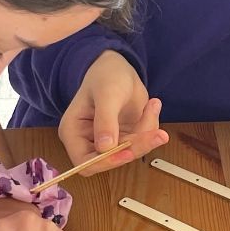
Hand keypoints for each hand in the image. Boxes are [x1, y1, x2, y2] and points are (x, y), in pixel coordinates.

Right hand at [59, 50, 168, 171]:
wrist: (119, 67)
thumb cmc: (105, 75)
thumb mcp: (107, 94)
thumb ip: (105, 120)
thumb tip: (105, 147)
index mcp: (73, 132)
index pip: (85, 163)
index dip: (106, 162)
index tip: (127, 152)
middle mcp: (88, 141)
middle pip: (112, 160)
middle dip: (135, 145)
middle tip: (156, 131)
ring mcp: (108, 142)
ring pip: (131, 152)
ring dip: (146, 134)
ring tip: (152, 106)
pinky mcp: (125, 138)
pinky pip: (141, 143)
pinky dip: (151, 128)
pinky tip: (152, 106)